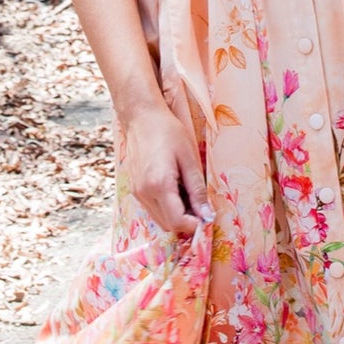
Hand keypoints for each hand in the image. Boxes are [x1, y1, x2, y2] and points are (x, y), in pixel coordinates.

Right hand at [122, 100, 213, 233]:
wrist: (141, 117)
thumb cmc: (168, 132)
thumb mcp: (189, 159)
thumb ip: (197, 190)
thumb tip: (207, 215)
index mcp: (159, 185)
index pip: (177, 222)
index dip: (195, 225)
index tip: (208, 218)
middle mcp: (144, 193)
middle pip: (168, 226)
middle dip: (187, 223)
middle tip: (202, 208)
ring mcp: (137, 193)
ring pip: (160, 220)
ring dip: (177, 217)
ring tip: (190, 197)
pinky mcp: (135, 189)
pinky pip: (153, 210)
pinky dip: (167, 209)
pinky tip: (177, 192)